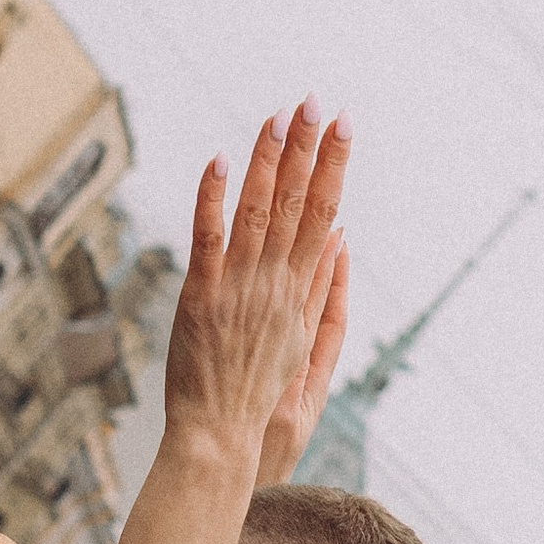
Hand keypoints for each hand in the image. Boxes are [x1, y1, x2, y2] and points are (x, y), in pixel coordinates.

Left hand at [118, 98, 349, 543]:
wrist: (220, 443)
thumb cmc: (263, 407)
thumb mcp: (309, 353)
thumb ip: (328, 297)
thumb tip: (341, 244)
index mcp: (300, 296)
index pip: (324, 218)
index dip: (334, 169)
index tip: (343, 127)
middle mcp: (275, 287)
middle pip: (298, 205)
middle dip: (309, 149)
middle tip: (317, 101)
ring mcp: (238, 290)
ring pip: (258, 214)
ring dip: (268, 162)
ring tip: (278, 117)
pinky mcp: (200, 299)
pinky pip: (208, 240)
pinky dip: (214, 200)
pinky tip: (220, 161)